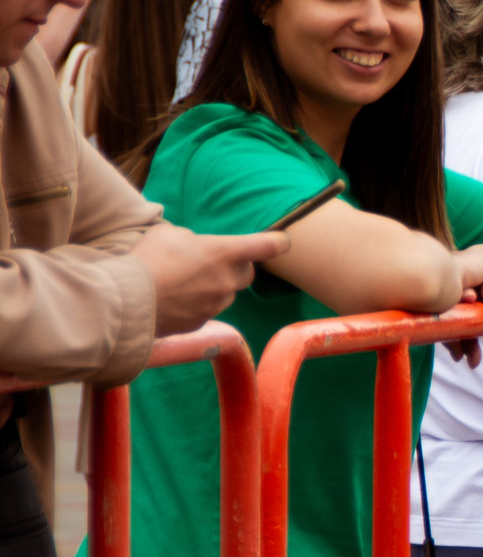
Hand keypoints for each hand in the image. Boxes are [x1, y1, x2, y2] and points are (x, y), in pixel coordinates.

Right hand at [132, 224, 289, 334]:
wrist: (127, 301)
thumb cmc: (147, 259)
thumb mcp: (169, 234)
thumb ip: (191, 239)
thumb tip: (193, 248)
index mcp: (225, 253)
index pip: (267, 246)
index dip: (277, 241)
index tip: (282, 241)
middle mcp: (228, 281)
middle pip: (247, 273)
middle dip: (235, 266)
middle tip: (211, 261)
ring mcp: (216, 305)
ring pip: (225, 293)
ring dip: (213, 286)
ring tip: (181, 281)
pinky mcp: (202, 322)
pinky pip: (206, 310)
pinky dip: (196, 304)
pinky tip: (173, 299)